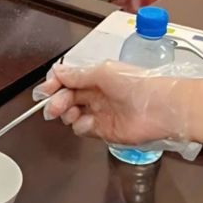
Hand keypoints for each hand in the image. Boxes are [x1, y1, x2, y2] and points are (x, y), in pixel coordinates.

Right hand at [35, 61, 190, 145]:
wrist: (159, 107)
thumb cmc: (135, 83)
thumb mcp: (102, 72)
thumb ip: (77, 75)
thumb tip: (56, 71)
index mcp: (95, 77)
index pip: (67, 80)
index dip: (53, 85)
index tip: (43, 92)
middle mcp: (97, 95)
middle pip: (66, 98)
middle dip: (56, 101)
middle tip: (52, 107)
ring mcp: (100, 113)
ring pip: (72, 115)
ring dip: (67, 114)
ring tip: (73, 113)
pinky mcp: (105, 131)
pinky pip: (84, 130)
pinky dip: (82, 126)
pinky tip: (89, 122)